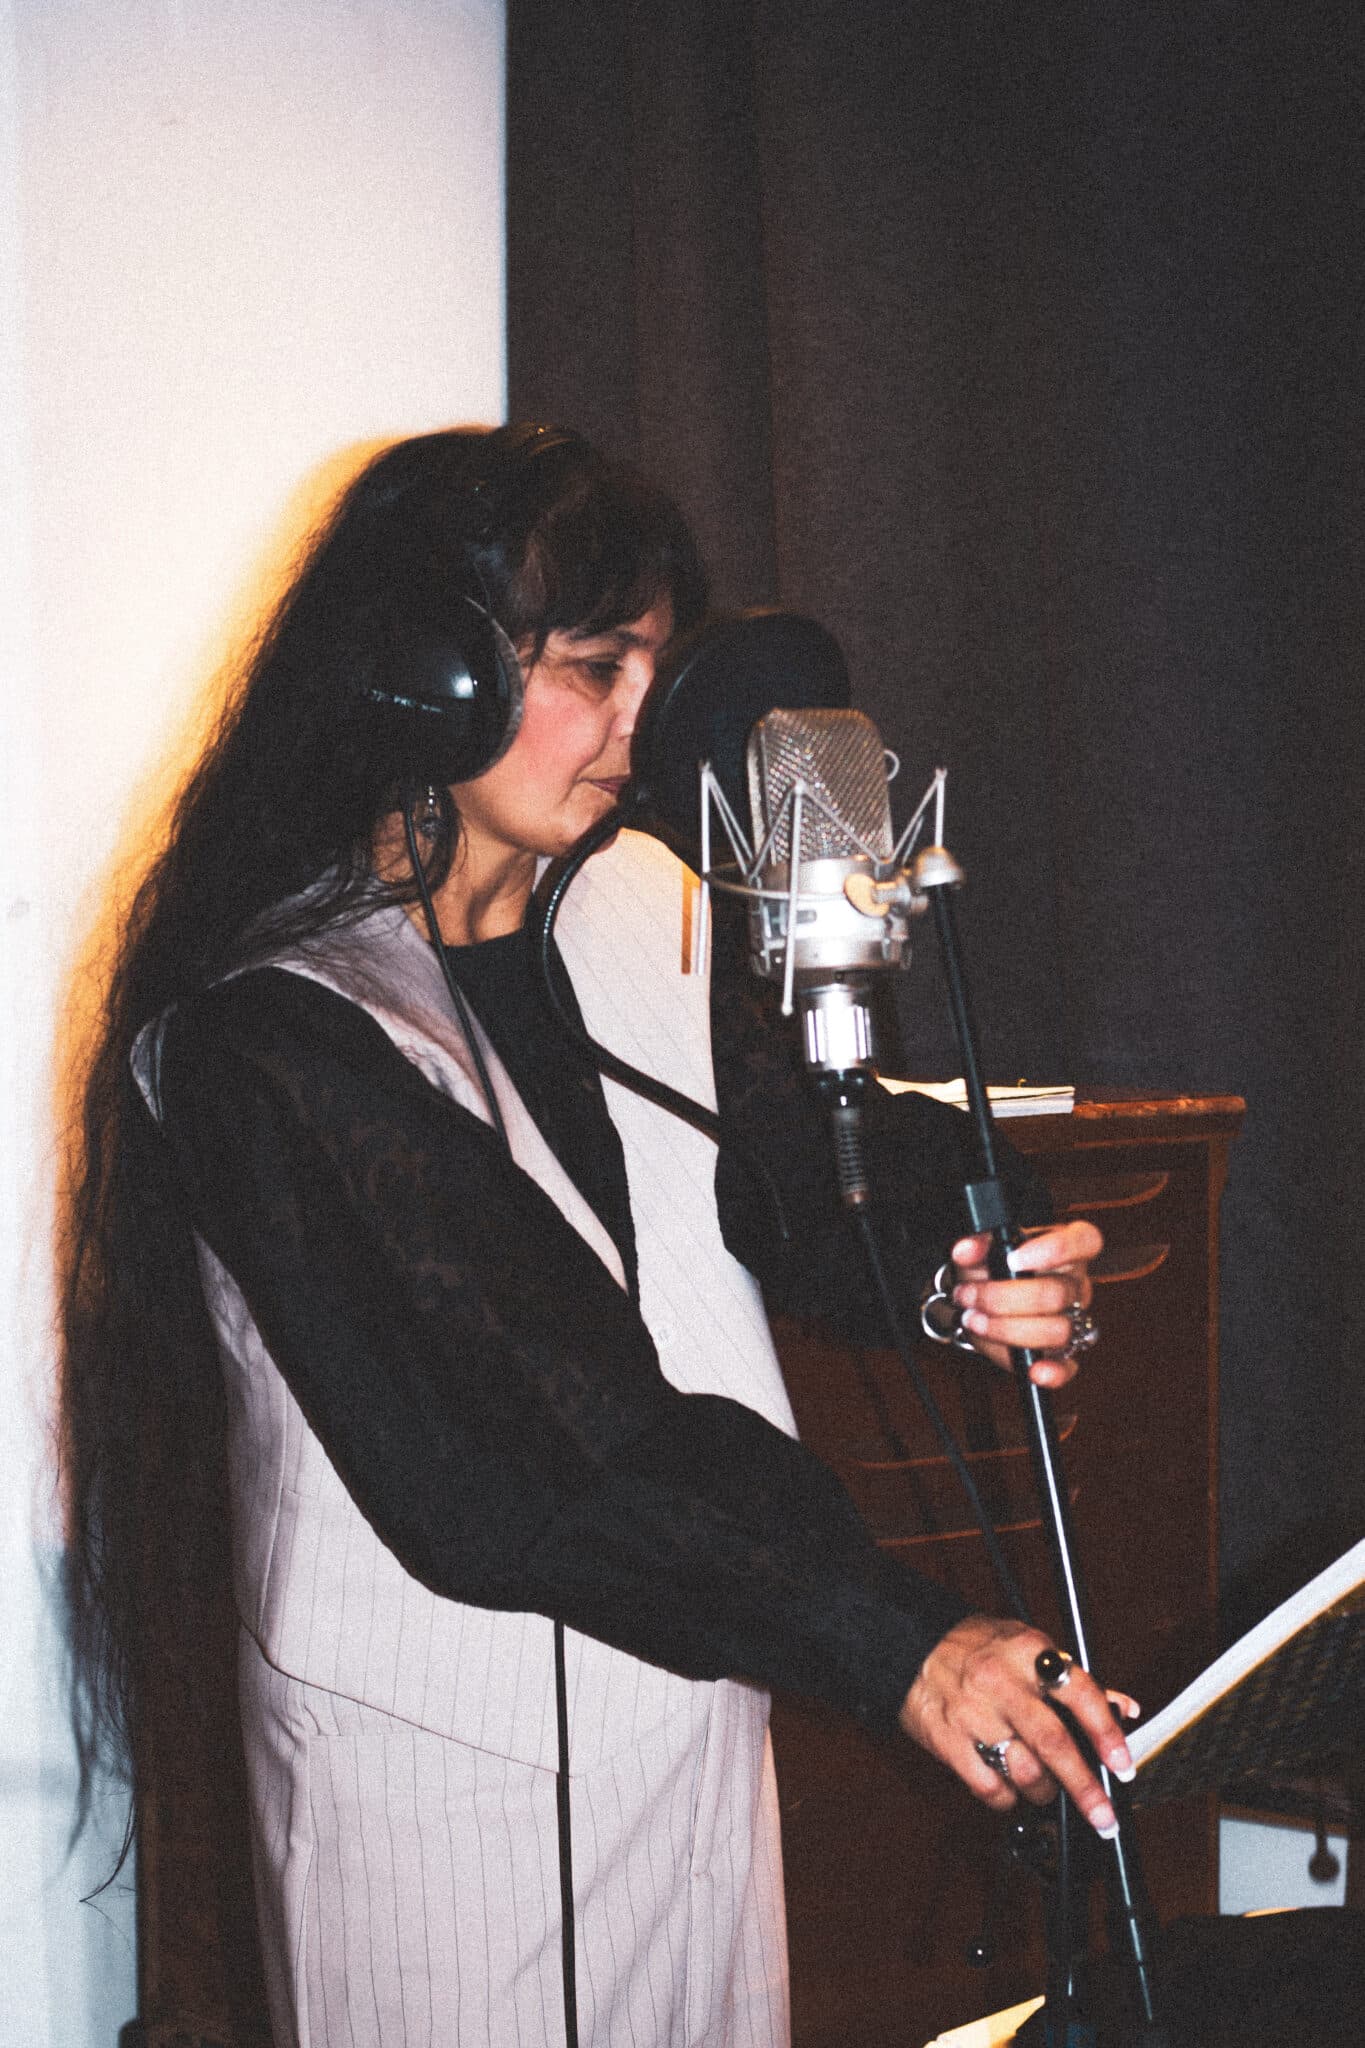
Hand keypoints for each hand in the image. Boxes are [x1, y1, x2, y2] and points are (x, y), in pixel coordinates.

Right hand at [899, 1615, 1135, 1836]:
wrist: (912, 1648)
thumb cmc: (978, 1648)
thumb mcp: (1027, 1647)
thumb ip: (1075, 1680)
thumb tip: (1124, 1707)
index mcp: (1027, 1651)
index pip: (1079, 1693)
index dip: (1106, 1733)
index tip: (1122, 1766)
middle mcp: (1001, 1681)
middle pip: (1053, 1742)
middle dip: (1084, 1787)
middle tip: (1103, 1815)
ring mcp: (973, 1713)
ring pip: (1024, 1771)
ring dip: (1045, 1791)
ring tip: (1046, 1786)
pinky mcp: (948, 1741)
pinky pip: (990, 1788)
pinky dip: (1008, 1798)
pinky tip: (1010, 1787)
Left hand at [950, 1218, 1101, 1387]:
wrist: (987, 1292)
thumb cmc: (994, 1265)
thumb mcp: (984, 1248)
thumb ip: (977, 1245)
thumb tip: (966, 1251)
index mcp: (1068, 1249)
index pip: (1085, 1241)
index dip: (1054, 1250)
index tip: (1012, 1259)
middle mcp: (1076, 1284)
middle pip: (1056, 1294)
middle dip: (1003, 1298)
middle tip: (968, 1295)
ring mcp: (1072, 1319)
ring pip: (1056, 1330)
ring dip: (1007, 1329)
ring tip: (974, 1320)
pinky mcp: (1061, 1352)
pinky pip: (1068, 1367)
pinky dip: (1052, 1373)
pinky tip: (1033, 1370)